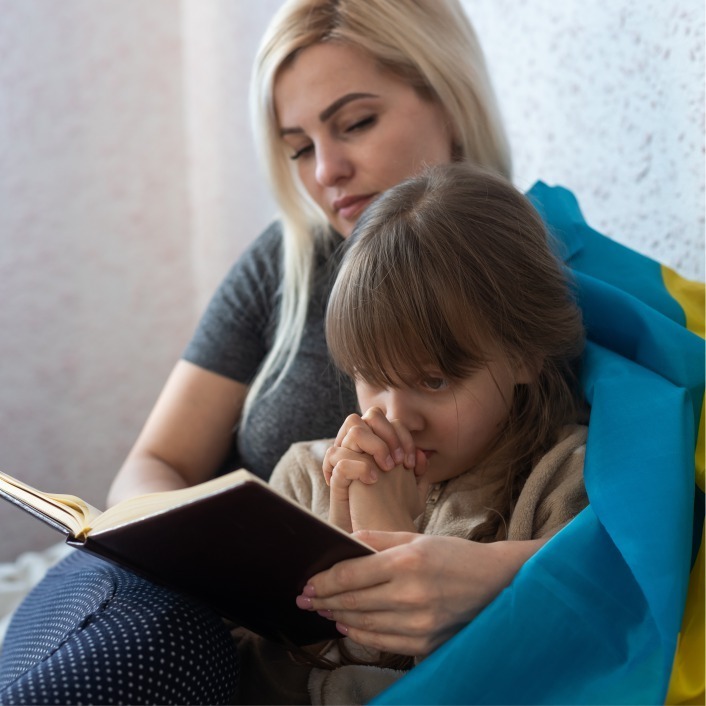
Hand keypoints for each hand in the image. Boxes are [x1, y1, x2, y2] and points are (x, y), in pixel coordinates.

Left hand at [295, 531, 546, 655]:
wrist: (497, 584)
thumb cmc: (454, 555)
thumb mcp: (417, 537)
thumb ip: (378, 539)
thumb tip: (344, 542)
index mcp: (408, 562)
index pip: (351, 575)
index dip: (323, 581)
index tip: (306, 582)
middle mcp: (412, 595)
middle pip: (352, 601)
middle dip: (322, 600)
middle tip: (303, 598)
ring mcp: (419, 623)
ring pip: (363, 624)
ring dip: (337, 616)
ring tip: (322, 609)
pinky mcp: (426, 643)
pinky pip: (382, 642)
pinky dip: (360, 634)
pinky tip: (347, 624)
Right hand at [324, 410, 427, 530]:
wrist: (374, 538)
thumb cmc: (391, 515)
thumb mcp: (412, 493)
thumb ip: (418, 473)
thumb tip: (422, 455)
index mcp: (377, 448)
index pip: (389, 421)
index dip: (403, 436)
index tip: (411, 463)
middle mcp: (360, 449)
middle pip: (369, 415)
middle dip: (389, 433)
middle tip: (398, 461)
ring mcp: (346, 461)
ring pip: (354, 428)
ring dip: (375, 444)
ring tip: (386, 468)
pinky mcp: (335, 479)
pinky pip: (341, 458)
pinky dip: (360, 466)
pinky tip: (373, 481)